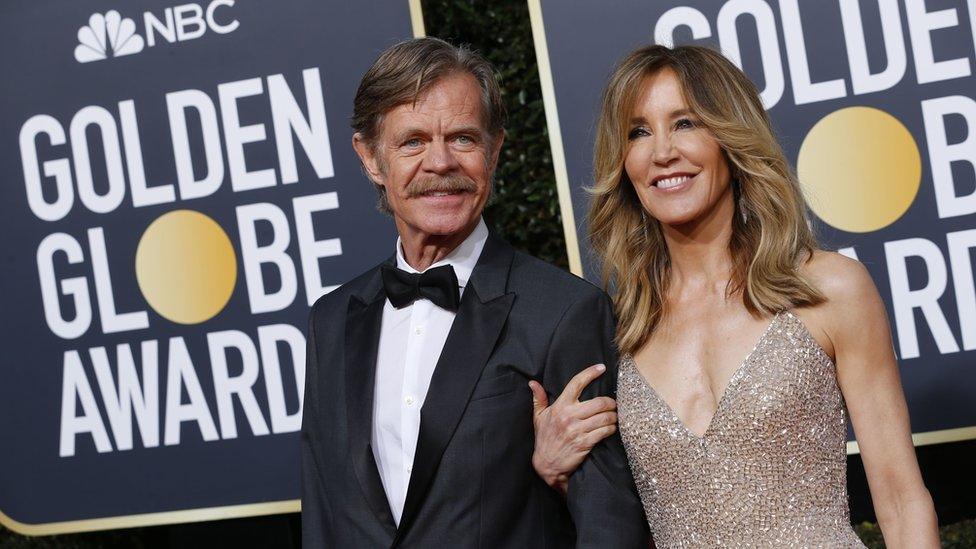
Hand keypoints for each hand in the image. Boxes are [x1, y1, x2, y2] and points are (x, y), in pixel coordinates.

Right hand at [528, 364, 617, 495]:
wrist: (546, 464)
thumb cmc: (544, 438)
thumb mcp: (538, 417)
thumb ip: (538, 399)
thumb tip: (532, 383)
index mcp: (560, 406)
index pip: (576, 383)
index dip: (590, 373)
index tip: (601, 368)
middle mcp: (569, 416)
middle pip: (598, 402)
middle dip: (610, 402)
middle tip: (613, 404)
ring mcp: (577, 430)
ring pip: (604, 417)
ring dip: (613, 416)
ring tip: (614, 416)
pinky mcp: (584, 444)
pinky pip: (604, 432)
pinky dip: (611, 429)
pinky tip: (611, 428)